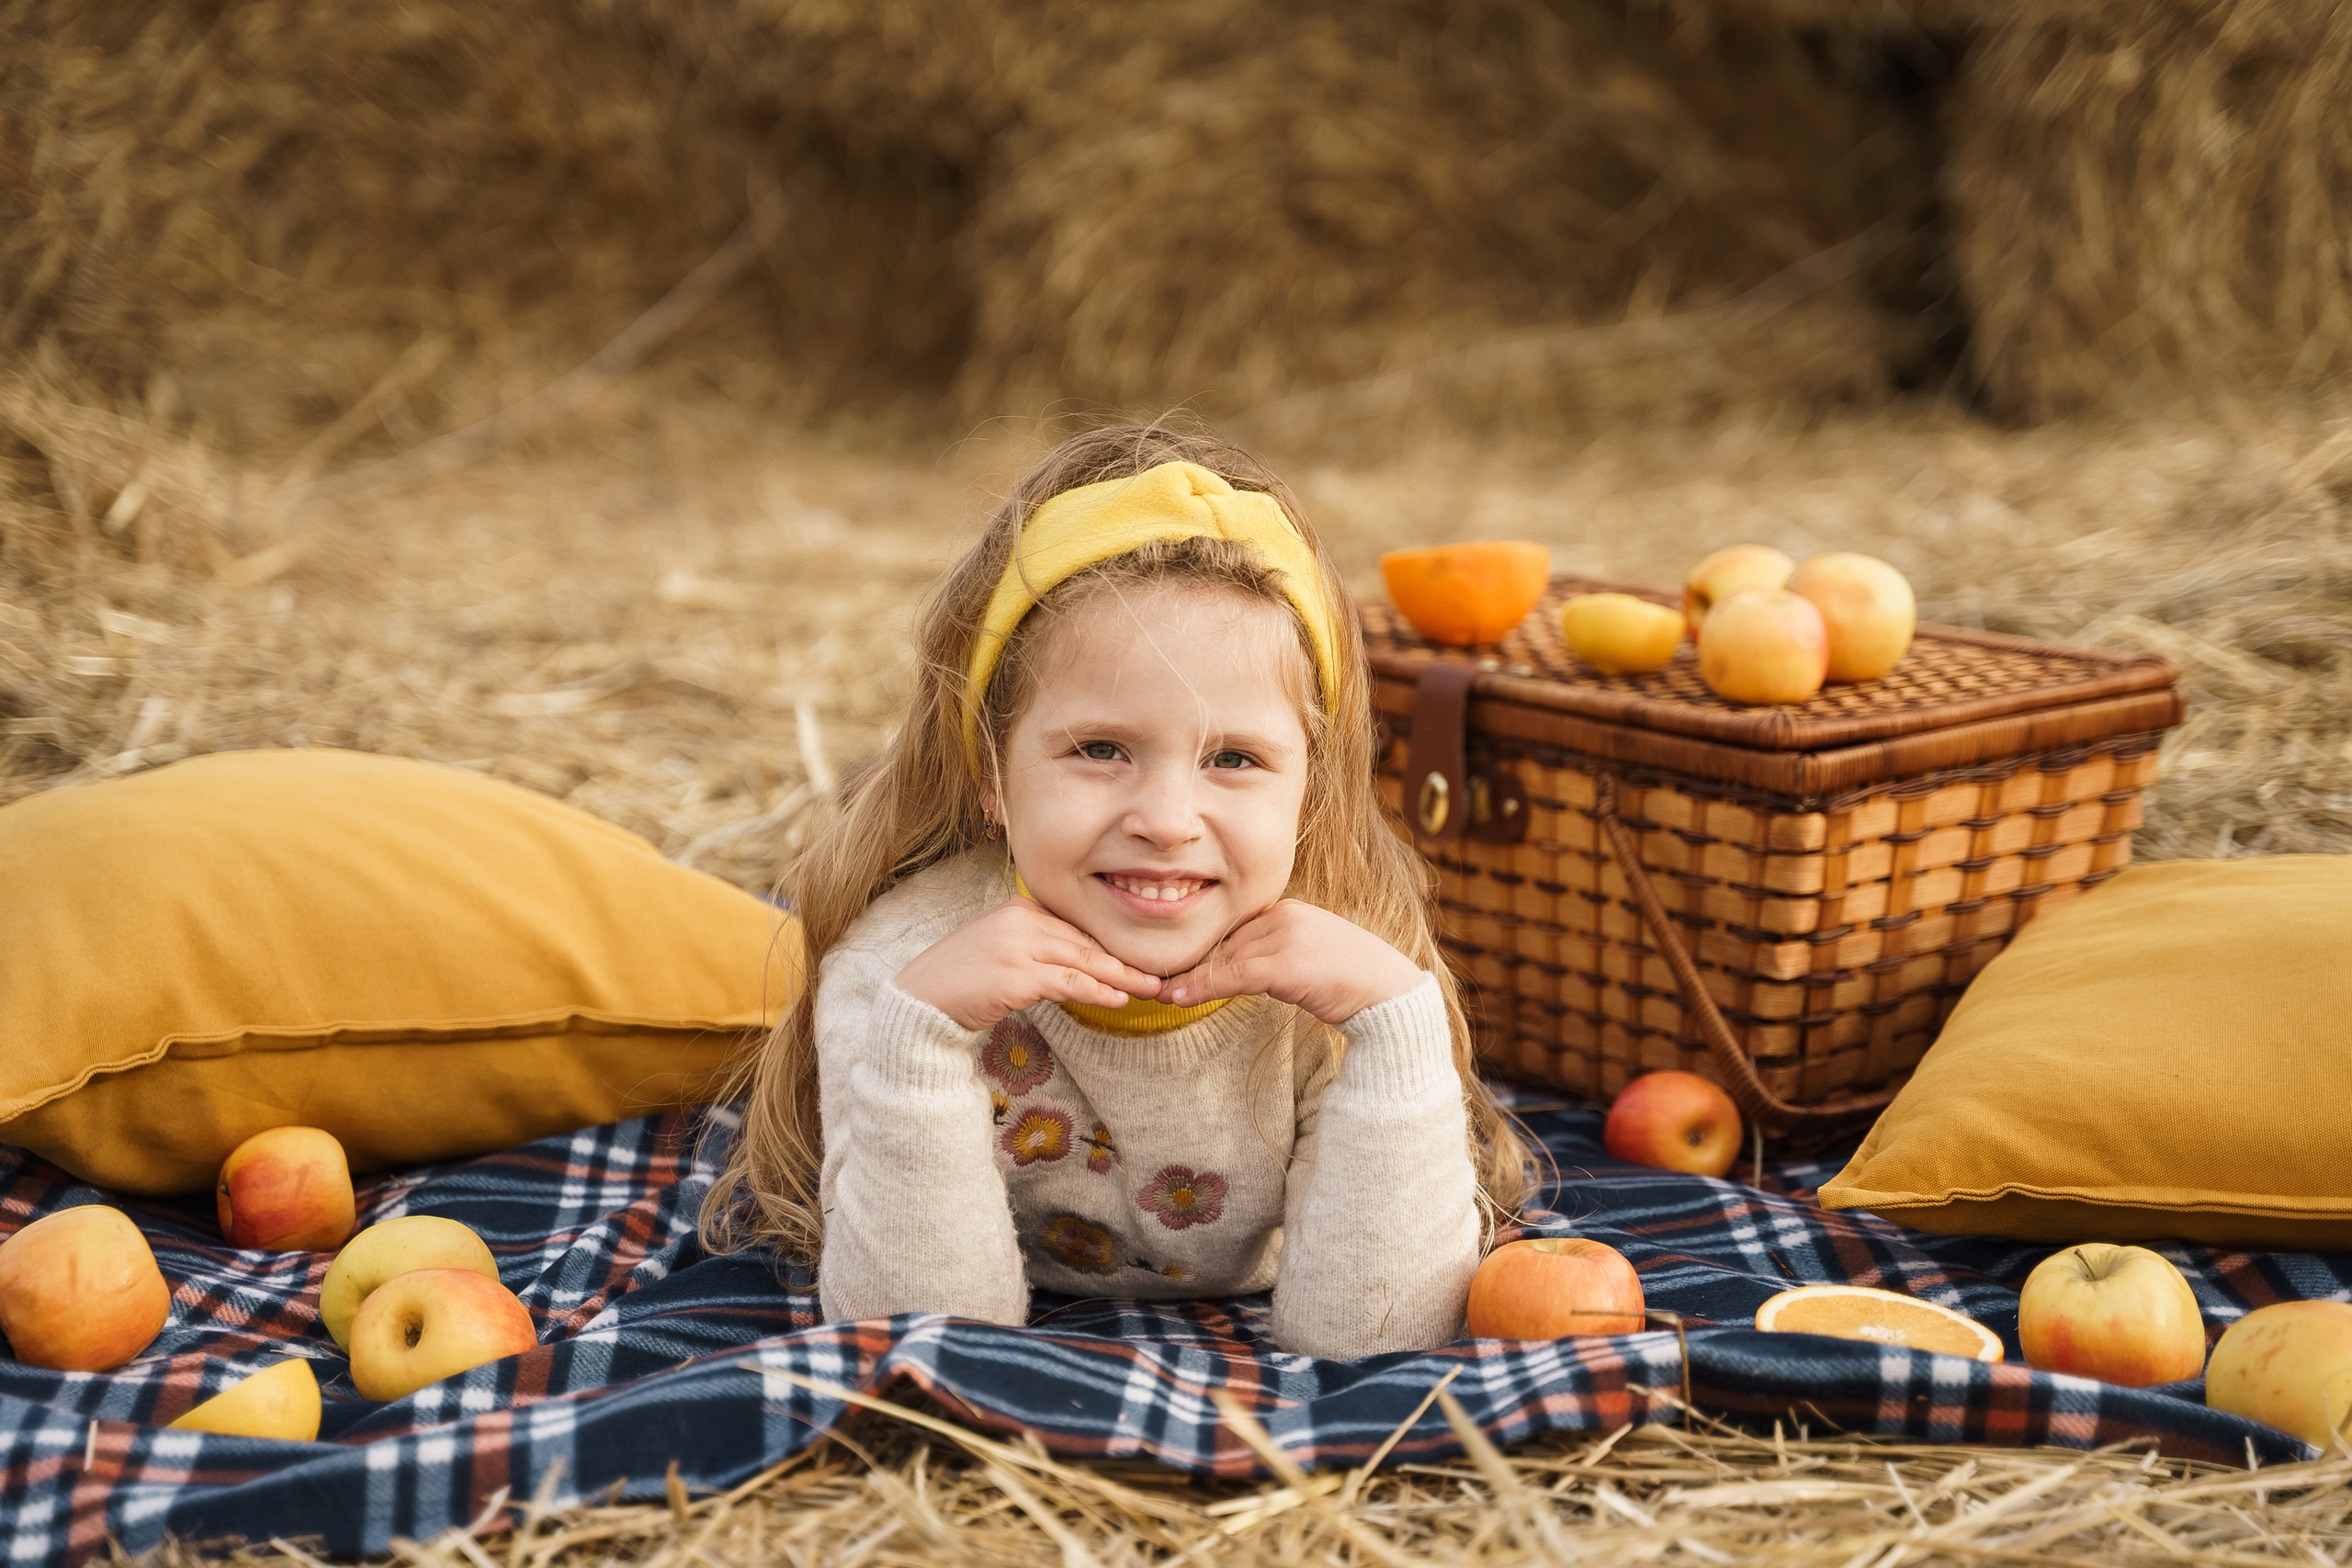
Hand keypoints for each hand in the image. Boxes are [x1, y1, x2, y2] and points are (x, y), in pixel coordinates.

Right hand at [895, 898, 1163, 1030]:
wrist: (921, 1000)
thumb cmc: (961, 979)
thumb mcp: (1001, 949)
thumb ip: (1036, 945)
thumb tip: (1079, 963)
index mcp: (1019, 906)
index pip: (1075, 928)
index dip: (1108, 948)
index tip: (1136, 961)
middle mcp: (1021, 918)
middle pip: (1084, 941)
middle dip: (1124, 960)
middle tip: (1157, 974)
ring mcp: (1018, 945)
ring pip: (1083, 960)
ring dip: (1120, 977)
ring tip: (1150, 988)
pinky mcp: (1016, 974)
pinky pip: (1068, 982)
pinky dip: (1097, 991)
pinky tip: (1118, 999)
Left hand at [1162, 900, 1423, 1024]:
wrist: (1390, 997)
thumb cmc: (1351, 983)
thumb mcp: (1305, 964)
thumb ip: (1270, 959)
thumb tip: (1230, 974)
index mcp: (1287, 910)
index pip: (1232, 931)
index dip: (1202, 951)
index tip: (1174, 967)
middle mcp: (1283, 915)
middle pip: (1223, 942)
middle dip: (1189, 963)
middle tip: (1152, 978)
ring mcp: (1285, 935)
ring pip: (1222, 958)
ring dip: (1188, 978)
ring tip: (1159, 992)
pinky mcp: (1286, 961)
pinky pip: (1233, 974)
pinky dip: (1203, 987)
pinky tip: (1179, 998)